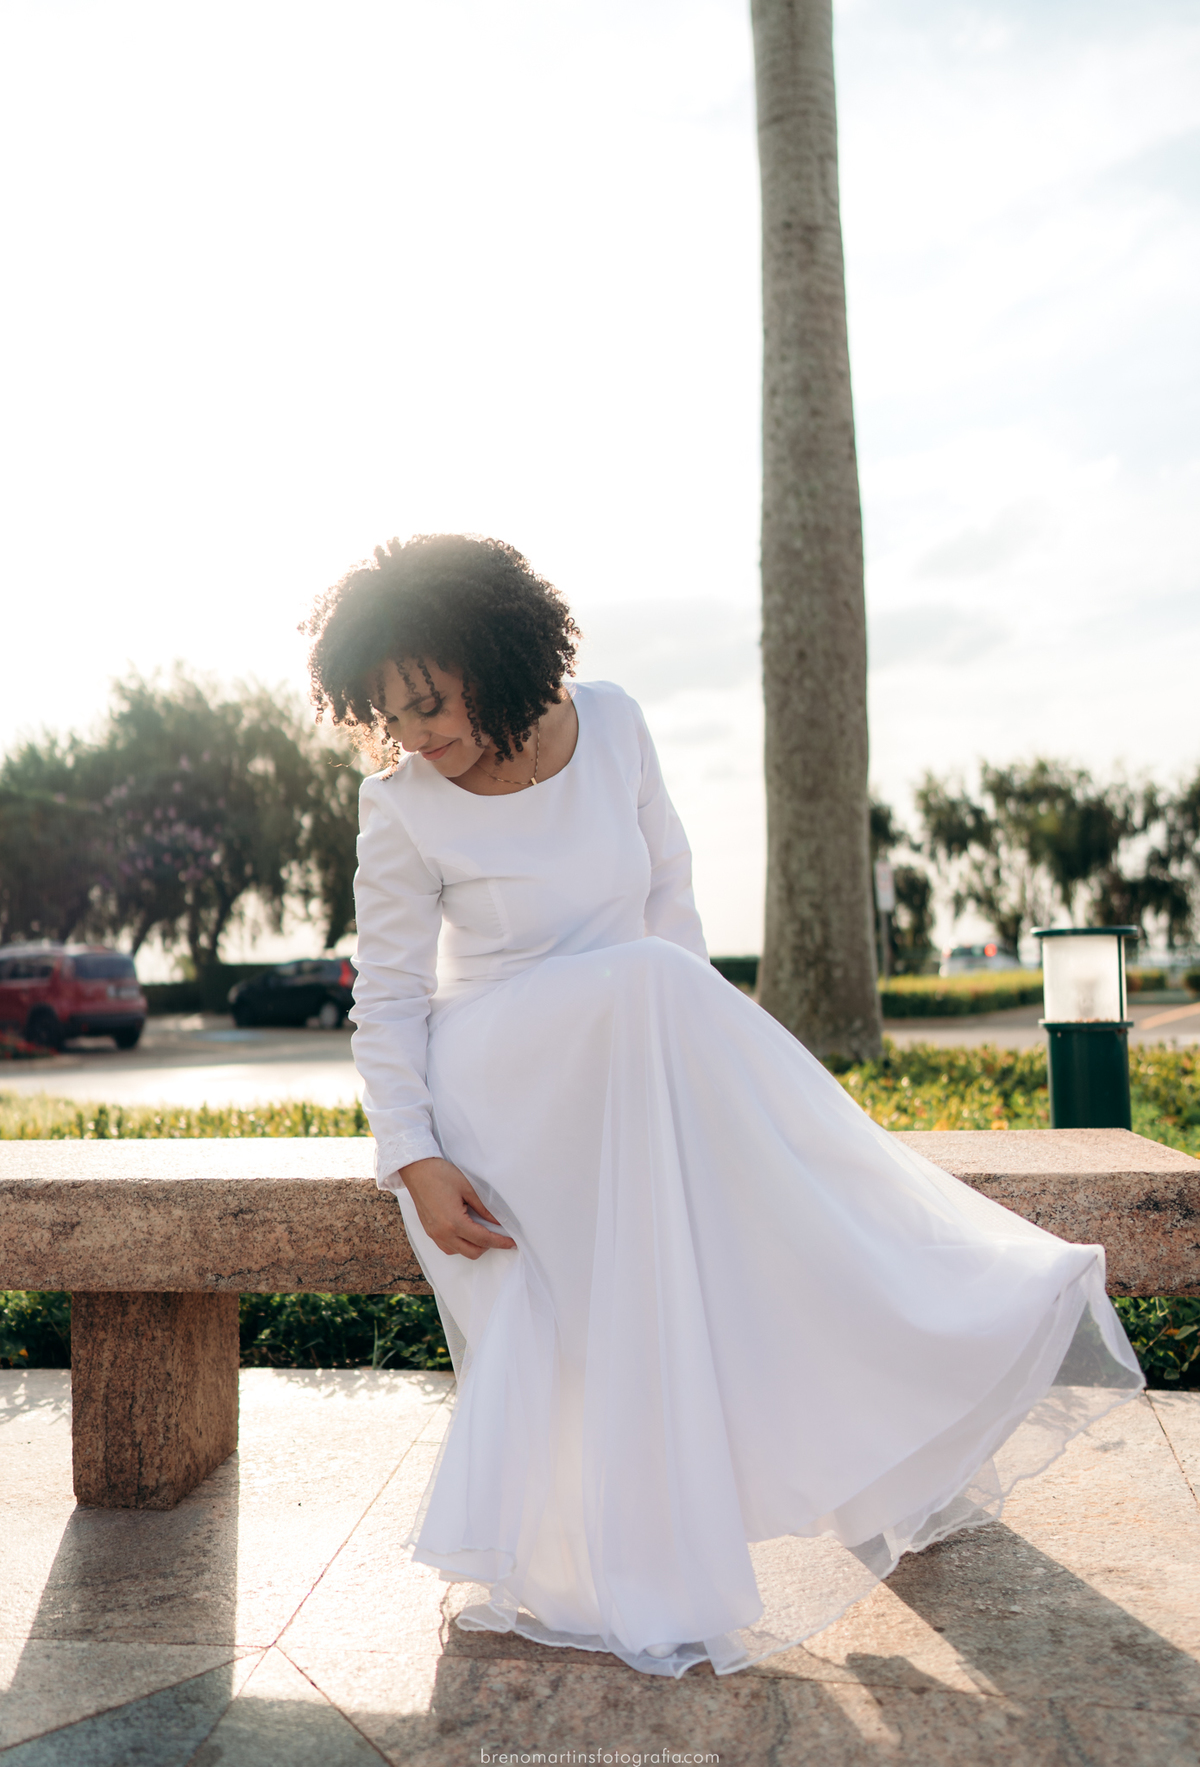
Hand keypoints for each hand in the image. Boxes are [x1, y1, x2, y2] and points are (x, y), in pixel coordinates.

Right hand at [399, 1156, 516, 1259]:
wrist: (417, 1170)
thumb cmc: (441, 1175)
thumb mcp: (468, 1189)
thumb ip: (484, 1209)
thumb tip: (497, 1221)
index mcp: (454, 1222)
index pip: (483, 1239)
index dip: (500, 1242)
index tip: (511, 1243)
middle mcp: (443, 1233)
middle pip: (472, 1252)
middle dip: (488, 1246)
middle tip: (498, 1234)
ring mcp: (434, 1234)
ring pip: (459, 1252)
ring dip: (473, 1246)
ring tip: (481, 1232)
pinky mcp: (429, 1231)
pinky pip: (447, 1247)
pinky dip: (460, 1245)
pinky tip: (466, 1233)